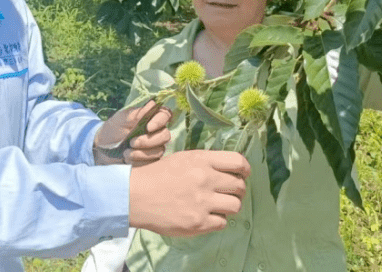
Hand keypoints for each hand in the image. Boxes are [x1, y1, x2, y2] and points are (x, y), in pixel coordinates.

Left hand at [93, 98, 170, 165]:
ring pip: (159, 151)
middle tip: (132, 142)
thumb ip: (137, 113)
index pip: (165, 115)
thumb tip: (153, 103)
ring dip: (142, 153)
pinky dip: (140, 161)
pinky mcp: (151, 160)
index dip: (160, 121)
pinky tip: (128, 159)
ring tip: (126, 153)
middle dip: (148, 141)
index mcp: (151, 117)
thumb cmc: (114, 128)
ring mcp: (155, 147)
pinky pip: (152, 163)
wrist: (103, 147)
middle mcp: (156, 131)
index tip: (148, 127)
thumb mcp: (122, 118)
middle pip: (165, 135)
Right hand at [129, 150, 250, 236]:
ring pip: (235, 206)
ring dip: (228, 206)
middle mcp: (205, 179)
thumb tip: (227, 171)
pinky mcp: (198, 222)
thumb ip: (205, 163)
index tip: (243, 174)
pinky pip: (222, 222)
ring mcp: (203, 202)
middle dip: (237, 190)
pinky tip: (205, 215)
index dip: (245, 169)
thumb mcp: (183, 158)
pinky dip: (217, 220)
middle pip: (240, 186)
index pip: (238, 161)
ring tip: (216, 205)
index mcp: (201, 160)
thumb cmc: (157, 175)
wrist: (136, 196)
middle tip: (227, 193)